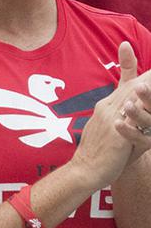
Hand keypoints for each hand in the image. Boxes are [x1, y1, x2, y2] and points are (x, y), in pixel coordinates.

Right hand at [74, 42, 150, 184]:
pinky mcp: (117, 132)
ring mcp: (111, 119)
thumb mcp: (107, 133)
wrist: (83, 172)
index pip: (124, 83)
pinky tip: (149, 95)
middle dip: (150, 75)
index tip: (137, 55)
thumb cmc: (97, 156)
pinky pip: (136, 114)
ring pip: (135, 94)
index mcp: (104, 108)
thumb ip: (120, 121)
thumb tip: (129, 118)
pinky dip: (145, 103)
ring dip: (148, 86)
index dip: (133, 67)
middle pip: (134, 84)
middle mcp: (107, 109)